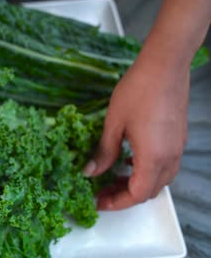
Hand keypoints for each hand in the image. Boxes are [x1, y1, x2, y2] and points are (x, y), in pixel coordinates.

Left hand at [83, 59, 188, 210]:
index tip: (98, 202)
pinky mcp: (177, 138)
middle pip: (149, 191)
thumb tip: (90, 172)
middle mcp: (169, 158)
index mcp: (153, 158)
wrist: (164, 65)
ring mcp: (177, 148)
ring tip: (113, 178)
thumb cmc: (137, 91)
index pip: (136, 194)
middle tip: (102, 191)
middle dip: (125, 196)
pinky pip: (164, 166)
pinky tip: (129, 160)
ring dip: (136, 184)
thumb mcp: (113, 124)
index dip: (116, 202)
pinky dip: (146, 171)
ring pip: (158, 180)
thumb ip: (104, 152)